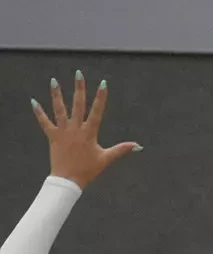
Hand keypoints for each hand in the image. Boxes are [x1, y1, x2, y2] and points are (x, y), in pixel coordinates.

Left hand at [32, 70, 138, 187]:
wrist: (68, 179)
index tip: (102, 84)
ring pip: (59, 109)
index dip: (100, 97)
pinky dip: (39, 112)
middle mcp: (76, 129)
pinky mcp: (52, 136)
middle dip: (79, 88)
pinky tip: (34, 101)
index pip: (97, 111)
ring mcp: (63, 131)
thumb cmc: (88, 170)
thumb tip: (138, 146)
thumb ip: (121, 150)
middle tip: (78, 74)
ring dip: (56, 95)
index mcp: (90, 133)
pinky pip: (44, 122)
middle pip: (78, 105)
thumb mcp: (106, 159)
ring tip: (54, 81)